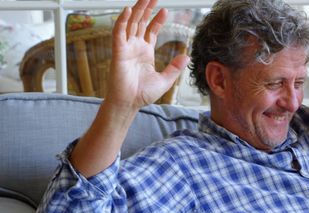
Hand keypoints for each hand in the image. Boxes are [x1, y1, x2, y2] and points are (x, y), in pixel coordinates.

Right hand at [69, 0, 189, 176]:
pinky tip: (128, 10)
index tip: (165, 10)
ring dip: (136, 10)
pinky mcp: (118, 52)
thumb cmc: (143, 94)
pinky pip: (119, 33)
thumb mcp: (165, 80)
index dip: (157, 20)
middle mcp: (135, 47)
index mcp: (145, 52)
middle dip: (146, 9)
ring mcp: (126, 48)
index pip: (151, 31)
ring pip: (131, 24)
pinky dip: (122, 21)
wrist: (130, 104)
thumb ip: (175, 67)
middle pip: (140, 22)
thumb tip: (186, 56)